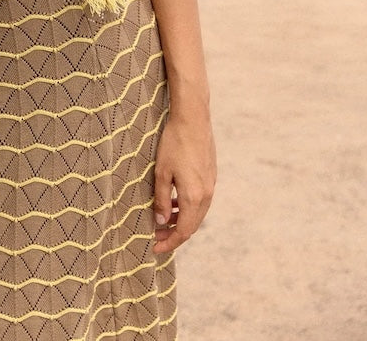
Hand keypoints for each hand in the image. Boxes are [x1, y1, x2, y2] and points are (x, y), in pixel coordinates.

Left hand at [152, 110, 215, 253]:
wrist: (193, 119)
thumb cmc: (174, 143)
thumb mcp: (161, 172)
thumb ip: (162, 200)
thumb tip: (161, 222)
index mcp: (194, 197)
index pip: (184, 231)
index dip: (170, 243)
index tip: (155, 249)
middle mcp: (207, 194)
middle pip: (192, 225)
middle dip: (174, 234)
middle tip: (156, 237)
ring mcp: (211, 184)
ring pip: (197, 213)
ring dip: (181, 220)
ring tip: (163, 221)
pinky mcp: (211, 175)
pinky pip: (200, 200)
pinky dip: (188, 208)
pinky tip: (175, 202)